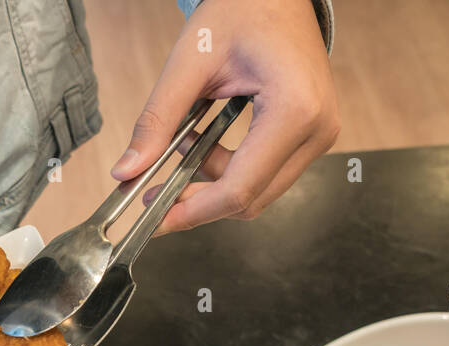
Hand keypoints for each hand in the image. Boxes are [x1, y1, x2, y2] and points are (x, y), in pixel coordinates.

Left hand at [111, 0, 338, 233]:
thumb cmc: (243, 9)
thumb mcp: (190, 62)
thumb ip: (158, 119)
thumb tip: (128, 170)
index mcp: (294, 110)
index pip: (240, 189)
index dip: (194, 212)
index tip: (157, 220)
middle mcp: (317, 130)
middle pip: (251, 200)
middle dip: (201, 199)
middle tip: (159, 184)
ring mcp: (320, 136)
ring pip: (259, 192)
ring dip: (216, 180)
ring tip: (189, 139)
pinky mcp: (313, 136)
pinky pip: (268, 175)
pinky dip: (232, 169)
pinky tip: (210, 139)